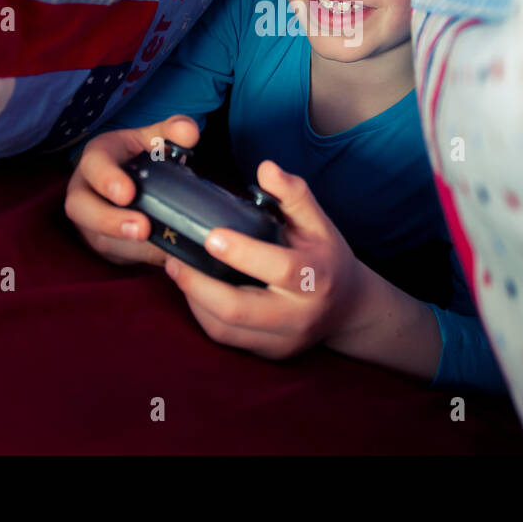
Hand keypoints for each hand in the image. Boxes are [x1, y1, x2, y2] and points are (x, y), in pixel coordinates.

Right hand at [65, 114, 199, 266]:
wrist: (129, 179)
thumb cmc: (140, 156)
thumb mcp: (154, 139)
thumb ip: (172, 132)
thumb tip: (188, 133)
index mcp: (97, 158)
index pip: (93, 165)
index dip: (106, 180)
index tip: (127, 194)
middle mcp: (84, 190)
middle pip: (81, 208)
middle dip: (109, 221)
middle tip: (142, 229)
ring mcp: (89, 220)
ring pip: (97, 238)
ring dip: (128, 245)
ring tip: (158, 248)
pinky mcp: (103, 242)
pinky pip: (116, 255)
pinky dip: (141, 257)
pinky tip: (166, 256)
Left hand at [162, 159, 364, 360]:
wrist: (349, 308)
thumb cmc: (327, 256)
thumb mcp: (318, 222)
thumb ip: (293, 194)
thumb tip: (265, 167)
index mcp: (317, 276)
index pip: (279, 267)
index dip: (243, 253)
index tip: (210, 236)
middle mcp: (300, 314)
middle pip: (240, 309)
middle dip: (198, 285)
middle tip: (173, 259)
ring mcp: (283, 339)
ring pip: (225, 329)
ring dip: (194, 300)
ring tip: (177, 270)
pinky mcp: (269, 353)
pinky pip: (227, 338)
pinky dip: (203, 314)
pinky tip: (193, 290)